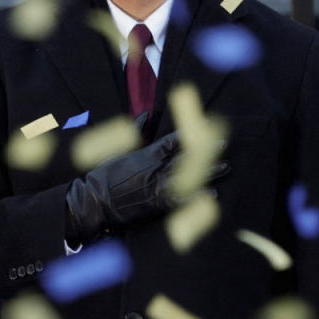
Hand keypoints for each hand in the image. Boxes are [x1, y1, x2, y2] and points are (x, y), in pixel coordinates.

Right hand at [64, 133, 227, 242]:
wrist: (94, 200)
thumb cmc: (103, 175)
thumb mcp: (117, 150)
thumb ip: (135, 132)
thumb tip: (146, 114)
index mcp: (146, 155)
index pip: (172, 141)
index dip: (189, 134)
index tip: (205, 126)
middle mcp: (155, 169)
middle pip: (185, 158)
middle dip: (205, 151)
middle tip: (223, 145)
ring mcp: (156, 187)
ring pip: (188, 177)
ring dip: (208, 173)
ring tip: (225, 167)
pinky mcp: (156, 204)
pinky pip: (181, 200)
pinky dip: (197, 197)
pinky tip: (211, 194)